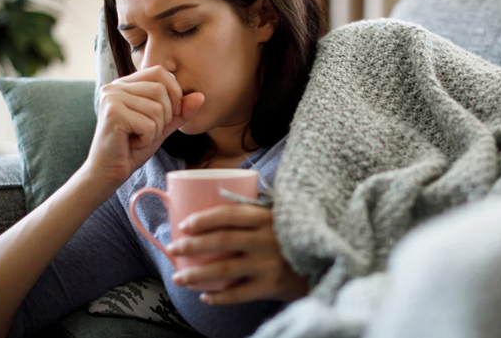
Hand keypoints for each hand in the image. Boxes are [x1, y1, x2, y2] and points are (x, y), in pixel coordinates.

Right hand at [84, 65, 204, 186]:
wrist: (108, 171)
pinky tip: (132, 143)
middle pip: (161, 90)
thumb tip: (201, 96)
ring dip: (155, 130)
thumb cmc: (133, 147)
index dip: (174, 92)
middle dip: (164, 117)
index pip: (160, 73)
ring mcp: (112, 98)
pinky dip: (147, 139)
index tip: (169, 115)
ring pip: (157, 109)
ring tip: (138, 137)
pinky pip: (148, 124)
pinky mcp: (112, 113)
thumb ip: (180, 111)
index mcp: (126, 84)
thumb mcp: (162, 126)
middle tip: (146, 131)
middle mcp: (116, 86)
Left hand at [167, 204, 308, 304]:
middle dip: (193, 245)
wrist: (327, 261)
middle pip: (222, 241)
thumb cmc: (297, 235)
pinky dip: (219, 297)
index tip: (184, 224)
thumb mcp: (281, 216)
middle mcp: (267, 239)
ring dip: (197, 274)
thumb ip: (256, 211)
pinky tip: (205, 297)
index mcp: (268, 217)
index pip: (230, 214)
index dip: (204, 219)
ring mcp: (269, 264)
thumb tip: (218, 203)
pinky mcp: (272, 287)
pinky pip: (239, 294)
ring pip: (225, 270)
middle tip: (173, 249)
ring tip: (179, 277)